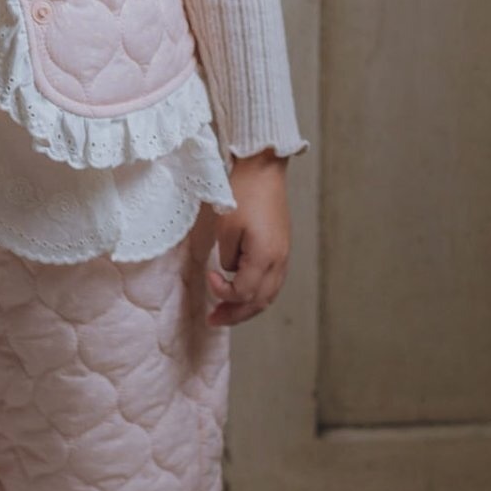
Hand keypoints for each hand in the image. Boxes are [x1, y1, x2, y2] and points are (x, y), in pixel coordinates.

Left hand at [206, 147, 290, 327]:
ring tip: (226, 313)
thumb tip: (230, 269)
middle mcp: (279, 261)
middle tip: (214, 320)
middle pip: (259, 302)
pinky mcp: (282, 249)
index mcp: (265, 257)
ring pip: (268, 295)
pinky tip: (243, 293)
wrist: (263, 171)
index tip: (207, 277)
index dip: (222, 292)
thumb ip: (227, 257)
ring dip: (247, 307)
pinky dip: (257, 294)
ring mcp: (283, 256)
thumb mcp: (226, 227)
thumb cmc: (243, 194)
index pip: (243, 292)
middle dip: (235, 315)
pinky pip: (272, 283)